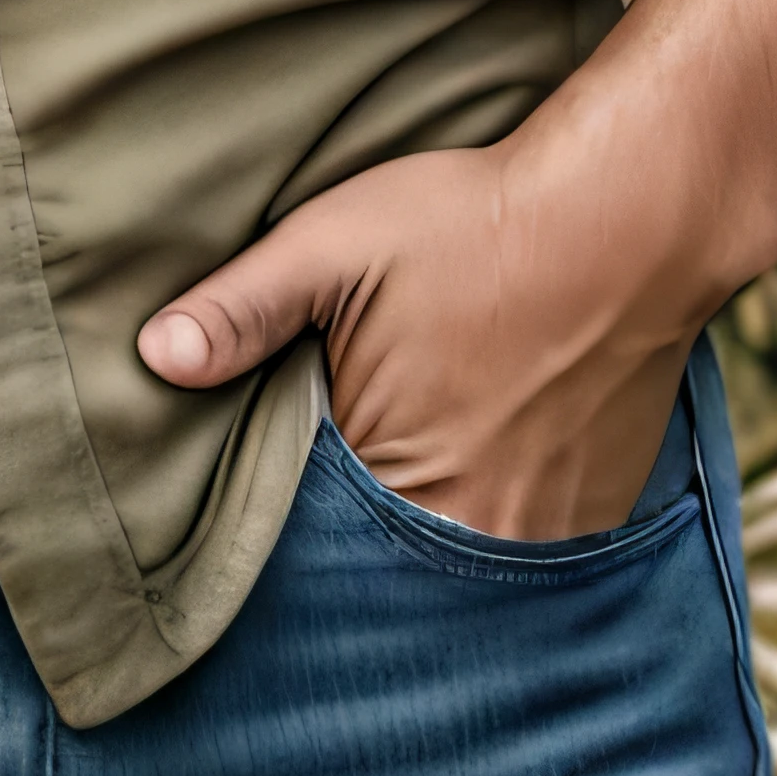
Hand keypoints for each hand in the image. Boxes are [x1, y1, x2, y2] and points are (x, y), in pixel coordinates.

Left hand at [136, 129, 695, 541]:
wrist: (624, 217)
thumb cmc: (470, 224)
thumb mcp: (334, 245)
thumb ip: (243, 308)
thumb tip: (153, 357)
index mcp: (398, 477)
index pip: (316, 540)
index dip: (291, 508)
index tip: (280, 468)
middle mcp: (476, 531)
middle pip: (390, 558)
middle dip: (357, 524)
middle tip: (352, 444)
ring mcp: (546, 532)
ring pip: (460, 556)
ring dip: (431, 519)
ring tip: (419, 445)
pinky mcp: (599, 513)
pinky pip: (528, 543)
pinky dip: (498, 509)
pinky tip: (484, 447)